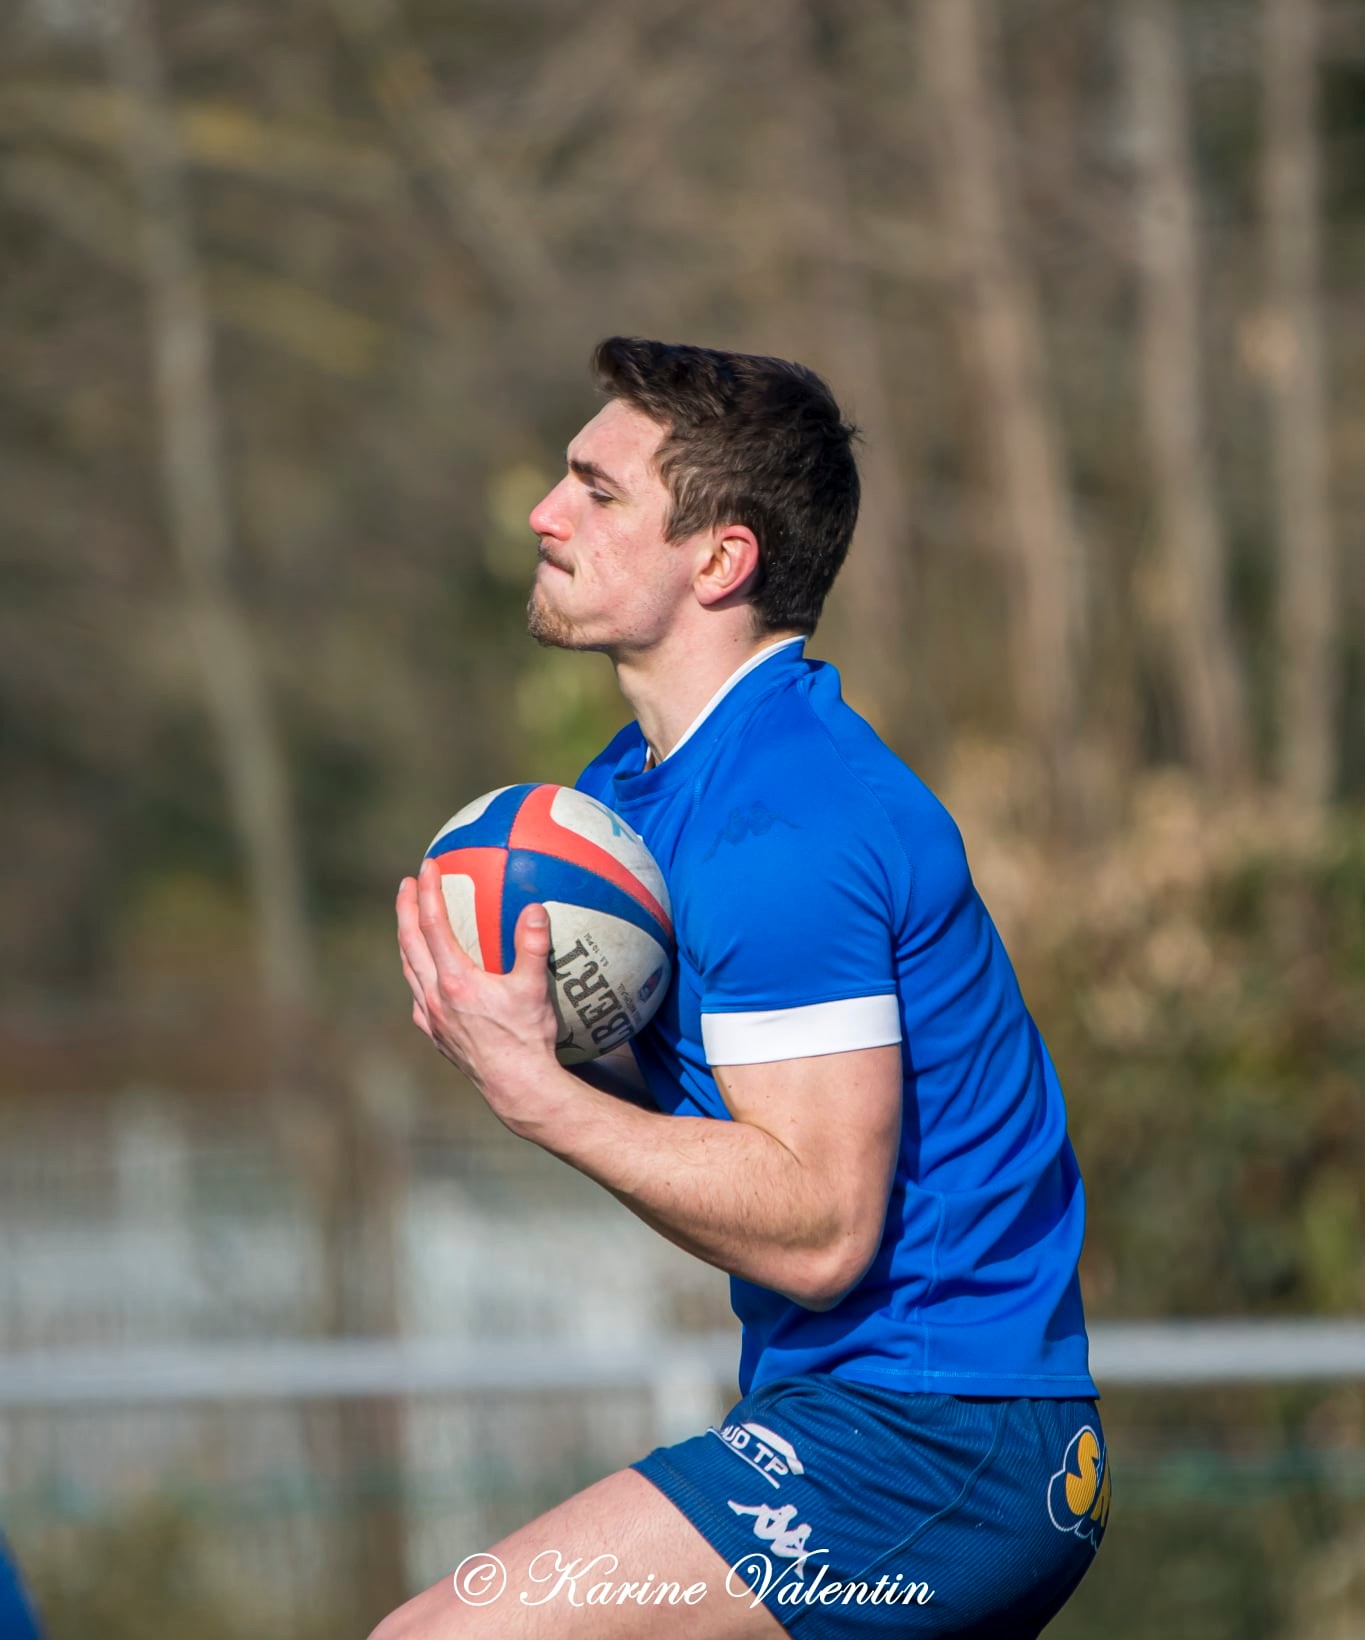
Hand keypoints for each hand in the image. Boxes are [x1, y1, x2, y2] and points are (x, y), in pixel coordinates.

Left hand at [396, 857, 562, 1125]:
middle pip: (410, 943)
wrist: (516, 1087)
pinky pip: (418, 998)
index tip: (426, 866)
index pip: (433, 925)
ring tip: (409, 922)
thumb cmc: (528, 1039)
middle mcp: (435, 997)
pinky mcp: (436, 1036)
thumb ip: (533, 946)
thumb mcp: (535, 989)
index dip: (428, 892)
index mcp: (455, 980)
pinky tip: (426, 977)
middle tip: (406, 884)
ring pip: (409, 970)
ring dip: (407, 941)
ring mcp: (432, 1018)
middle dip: (406, 910)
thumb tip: (535, 908)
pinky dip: (417, 977)